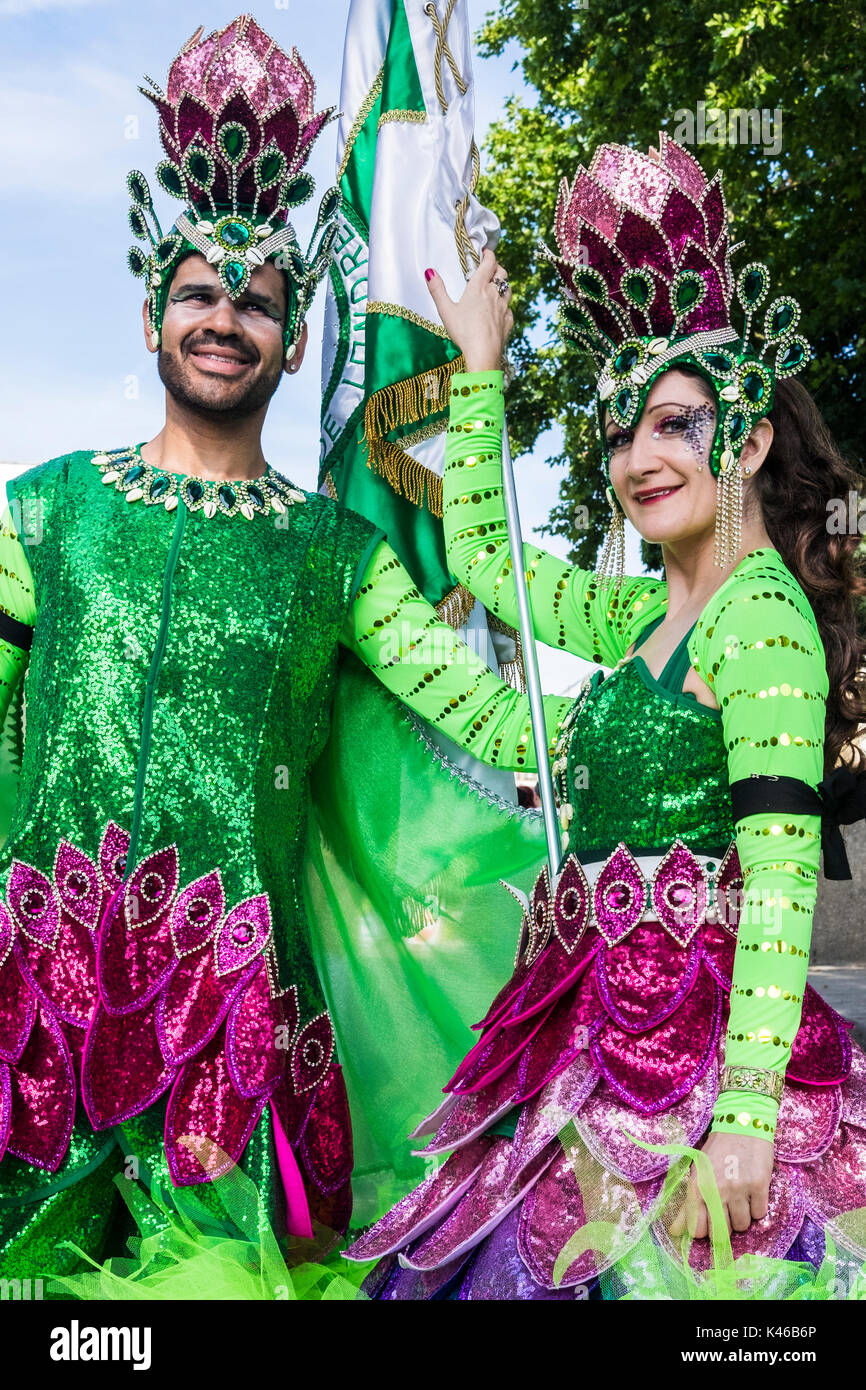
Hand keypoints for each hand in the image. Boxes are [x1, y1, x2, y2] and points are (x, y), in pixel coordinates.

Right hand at [424, 248, 512, 372]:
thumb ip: (437, 290)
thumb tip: (430, 272)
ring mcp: (504, 308)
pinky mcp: (508, 321)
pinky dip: (504, 306)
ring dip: (502, 285)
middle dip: (496, 267)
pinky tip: (498, 312)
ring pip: (508, 289)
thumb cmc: (464, 332)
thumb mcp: (445, 310)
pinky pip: (509, 308)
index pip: (489, 262)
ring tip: (495, 287)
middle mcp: (494, 294)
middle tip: (489, 269)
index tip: (485, 252)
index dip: (488, 254)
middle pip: (502, 273)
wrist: (483, 354)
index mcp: (479, 287)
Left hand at [667, 1132, 773, 1239]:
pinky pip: (759, 1214)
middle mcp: (716, 1190)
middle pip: (721, 1233)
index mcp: (697, 1187)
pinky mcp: (759, 1185)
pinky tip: (752, 1192)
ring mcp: (738, 1188)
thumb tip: (673, 1232)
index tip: (709, 1223)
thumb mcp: (697, 1174)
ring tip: (740, 1197)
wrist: (741, 1125)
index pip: (697, 1230)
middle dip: (724, 1226)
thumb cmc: (717, 1151)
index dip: (704, 1231)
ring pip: (742, 1225)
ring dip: (742, 1216)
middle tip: (726, 1210)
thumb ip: (687, 1205)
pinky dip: (757, 1207)